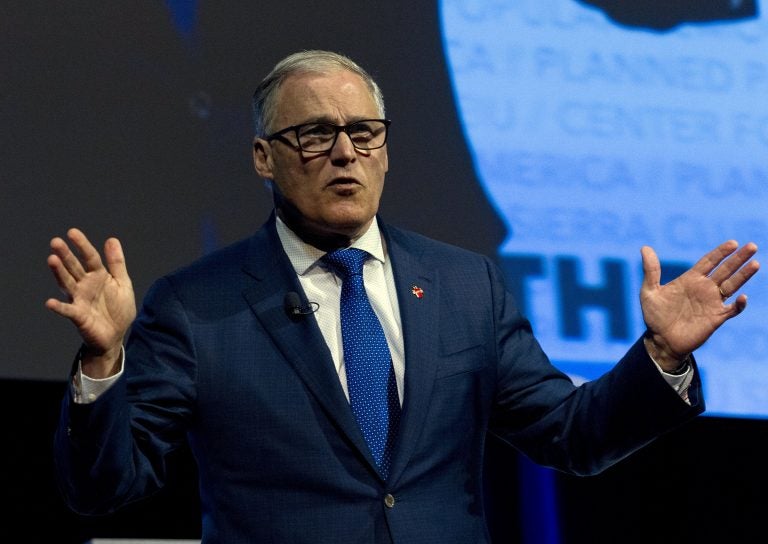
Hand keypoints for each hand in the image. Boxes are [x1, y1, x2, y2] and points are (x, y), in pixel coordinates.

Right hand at [45, 228, 136, 376]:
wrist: (117, 334)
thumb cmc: (118, 308)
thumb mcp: (122, 283)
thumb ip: (116, 263)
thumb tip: (111, 239)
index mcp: (98, 276)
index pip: (89, 257)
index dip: (82, 245)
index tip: (72, 232)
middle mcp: (85, 285)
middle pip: (74, 267)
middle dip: (65, 255)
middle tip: (55, 241)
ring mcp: (80, 299)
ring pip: (67, 283)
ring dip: (59, 273)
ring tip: (52, 260)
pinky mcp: (78, 316)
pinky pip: (67, 310)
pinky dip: (59, 307)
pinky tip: (50, 302)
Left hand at [640, 240, 758, 370]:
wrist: (660, 341)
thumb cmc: (654, 316)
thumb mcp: (649, 292)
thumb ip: (651, 271)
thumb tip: (645, 248)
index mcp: (690, 279)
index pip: (709, 261)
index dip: (720, 252)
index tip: (733, 243)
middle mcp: (704, 288)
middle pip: (725, 270)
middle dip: (738, 259)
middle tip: (752, 246)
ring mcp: (712, 303)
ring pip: (732, 285)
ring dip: (743, 275)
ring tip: (755, 263)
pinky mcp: (716, 318)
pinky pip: (732, 310)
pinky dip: (739, 305)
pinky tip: (742, 297)